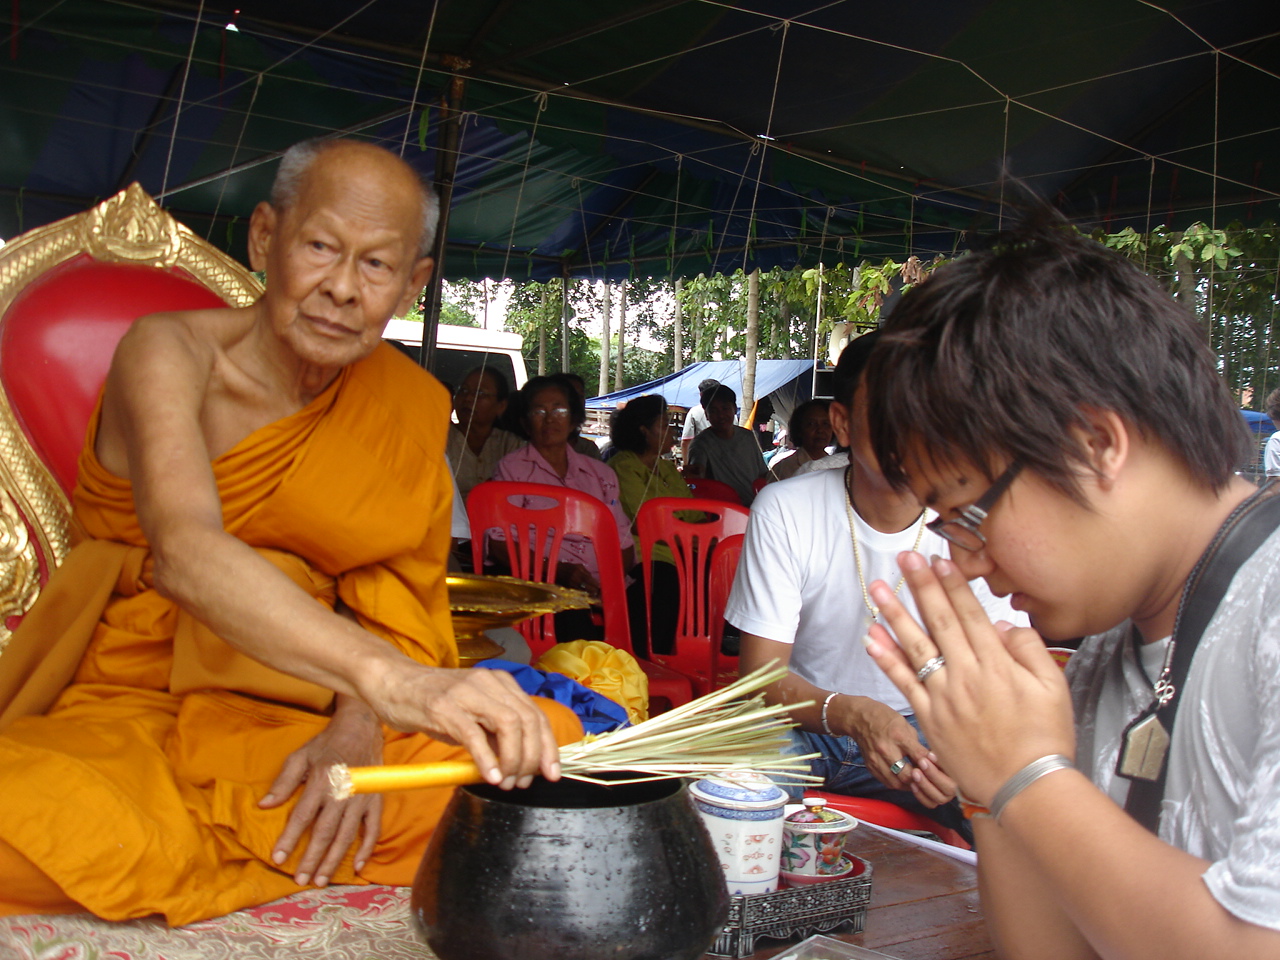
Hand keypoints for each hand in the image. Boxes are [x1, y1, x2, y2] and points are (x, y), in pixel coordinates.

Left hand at [259, 694, 382, 886]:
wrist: (361, 727)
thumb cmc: (327, 743)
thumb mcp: (300, 756)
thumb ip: (283, 782)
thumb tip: (264, 805)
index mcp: (320, 782)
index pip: (302, 817)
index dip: (289, 839)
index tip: (278, 859)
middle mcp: (342, 793)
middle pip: (325, 833)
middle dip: (311, 859)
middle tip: (301, 880)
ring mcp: (361, 798)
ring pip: (347, 836)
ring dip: (333, 860)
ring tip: (321, 879)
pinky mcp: (375, 799)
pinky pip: (373, 829)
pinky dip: (366, 848)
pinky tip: (356, 866)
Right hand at [363, 664, 561, 790]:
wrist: (394, 683)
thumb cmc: (433, 702)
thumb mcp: (472, 713)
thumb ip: (496, 731)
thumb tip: (523, 761)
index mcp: (500, 683)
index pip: (536, 714)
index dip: (548, 746)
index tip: (551, 772)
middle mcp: (488, 683)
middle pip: (527, 720)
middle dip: (533, 757)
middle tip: (524, 781)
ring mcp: (466, 693)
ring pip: (508, 724)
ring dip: (513, 759)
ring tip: (507, 781)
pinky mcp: (443, 707)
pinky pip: (474, 734)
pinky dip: (487, 759)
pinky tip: (491, 776)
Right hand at [556, 562, 599, 596]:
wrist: (556, 570)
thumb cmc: (569, 567)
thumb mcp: (578, 566)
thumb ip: (586, 572)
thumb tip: (593, 578)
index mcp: (578, 570)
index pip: (589, 578)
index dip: (594, 583)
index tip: (599, 586)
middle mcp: (574, 577)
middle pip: (586, 585)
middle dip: (593, 589)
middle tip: (598, 592)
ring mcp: (571, 583)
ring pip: (582, 590)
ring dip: (589, 593)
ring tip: (593, 594)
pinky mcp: (568, 587)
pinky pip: (577, 592)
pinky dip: (583, 594)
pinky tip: (586, 595)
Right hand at [835, 696, 954, 806]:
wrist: (859, 718)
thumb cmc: (885, 718)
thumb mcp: (905, 725)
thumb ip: (916, 744)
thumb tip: (930, 759)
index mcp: (897, 735)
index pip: (918, 755)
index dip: (930, 764)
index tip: (937, 768)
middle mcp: (885, 749)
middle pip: (906, 774)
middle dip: (919, 779)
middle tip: (928, 779)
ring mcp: (876, 759)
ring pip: (896, 782)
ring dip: (908, 785)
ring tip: (917, 782)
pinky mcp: (870, 766)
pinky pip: (886, 782)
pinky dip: (897, 783)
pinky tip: (904, 781)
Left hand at [863, 552, 1074, 805]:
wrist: (1028, 788)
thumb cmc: (1045, 739)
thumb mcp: (1054, 688)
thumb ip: (1030, 649)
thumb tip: (1003, 624)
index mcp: (998, 664)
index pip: (971, 614)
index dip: (953, 585)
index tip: (939, 560)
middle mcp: (967, 675)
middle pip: (940, 621)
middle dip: (920, 586)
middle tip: (904, 557)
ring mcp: (945, 697)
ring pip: (915, 647)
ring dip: (894, 614)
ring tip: (878, 588)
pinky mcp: (930, 719)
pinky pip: (903, 683)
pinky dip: (886, 659)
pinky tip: (871, 638)